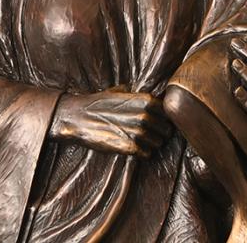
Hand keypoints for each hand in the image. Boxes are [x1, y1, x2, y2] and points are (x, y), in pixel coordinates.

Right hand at [50, 88, 172, 157]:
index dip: (164, 119)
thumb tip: (146, 95)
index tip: (157, 123)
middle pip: (166, 131)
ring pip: (158, 144)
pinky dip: (142, 153)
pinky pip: (147, 154)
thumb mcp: (119, 91)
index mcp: (145, 100)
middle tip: (150, 135)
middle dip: (160, 134)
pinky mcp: (129, 147)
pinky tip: (133, 149)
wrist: (78, 117)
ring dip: (151, 145)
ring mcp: (138, 132)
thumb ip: (136, 94)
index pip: (169, 113)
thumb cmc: (98, 103)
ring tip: (140, 142)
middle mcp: (145, 115)